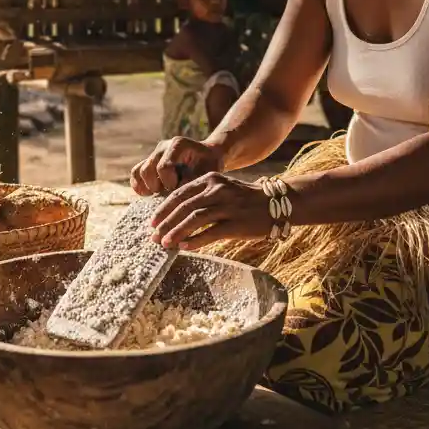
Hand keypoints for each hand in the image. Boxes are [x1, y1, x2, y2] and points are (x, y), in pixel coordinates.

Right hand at [130, 137, 223, 196]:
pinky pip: (135, 173)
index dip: (169, 183)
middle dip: (157, 187)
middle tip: (170, 192)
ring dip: (148, 187)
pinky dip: (140, 186)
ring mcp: (154, 153)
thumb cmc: (209, 165)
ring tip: (162, 193)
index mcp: (178, 144)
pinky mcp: (148, 161)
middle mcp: (163, 146)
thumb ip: (191, 181)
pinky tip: (152, 194)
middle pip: (147, 170)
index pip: (163, 167)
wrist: (208, 157)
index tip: (178, 188)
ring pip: (138, 172)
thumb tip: (174, 194)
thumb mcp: (206, 173)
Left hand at [149, 174, 272, 249]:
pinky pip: (210, 233)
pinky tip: (184, 248)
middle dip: (166, 223)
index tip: (152, 222)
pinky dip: (195, 241)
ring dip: (176, 232)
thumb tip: (175, 215)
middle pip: (184, 206)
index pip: (180, 194)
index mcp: (211, 180)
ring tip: (165, 244)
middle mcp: (218, 190)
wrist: (276, 203)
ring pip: (194, 219)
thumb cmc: (245, 199)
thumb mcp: (222, 189)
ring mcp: (227, 206)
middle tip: (153, 236)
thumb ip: (201, 197)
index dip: (164, 209)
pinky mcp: (236, 223)